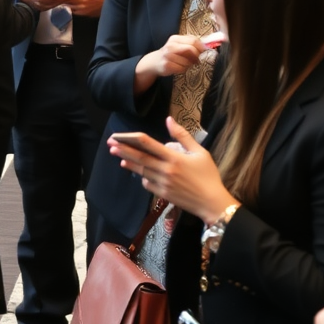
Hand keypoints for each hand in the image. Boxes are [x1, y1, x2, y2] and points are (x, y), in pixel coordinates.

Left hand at [66, 0, 104, 16]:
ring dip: (66, 3)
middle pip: (66, 0)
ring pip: (69, 6)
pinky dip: (72, 8)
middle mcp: (82, 0)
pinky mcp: (83, 14)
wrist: (107, 3)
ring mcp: (82, 8)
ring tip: (65, 0)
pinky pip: (73, 11)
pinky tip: (73, 5)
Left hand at [108, 116, 236, 223]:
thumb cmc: (208, 175)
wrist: (213, 203)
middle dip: (123, 150)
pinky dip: (143, 177)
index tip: (119, 136)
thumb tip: (168, 119)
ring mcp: (163, 184)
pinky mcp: (163, 194)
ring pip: (141, 171)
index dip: (130, 139)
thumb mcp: (200, 152)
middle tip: (110, 144)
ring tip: (118, 156)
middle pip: (140, 157)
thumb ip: (182, 135)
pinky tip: (139, 172)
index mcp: (174, 157)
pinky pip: (148, 184)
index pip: (148, 144)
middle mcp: (165, 170)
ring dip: (129, 163)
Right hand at [133, 35, 203, 95]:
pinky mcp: (167, 65)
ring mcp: (168, 56)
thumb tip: (206, 46)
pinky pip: (182, 68)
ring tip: (186, 64)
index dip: (201, 46)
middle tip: (197, 60)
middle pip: (191, 49)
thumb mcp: (178, 44)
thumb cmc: (170, 53)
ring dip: (190, 64)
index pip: (193, 40)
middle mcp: (171, 46)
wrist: (154, 61)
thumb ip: (190, 43)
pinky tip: (180, 67)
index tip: (203, 51)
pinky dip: (184, 69)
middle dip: (196, 56)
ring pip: (188, 61)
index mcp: (175, 39)